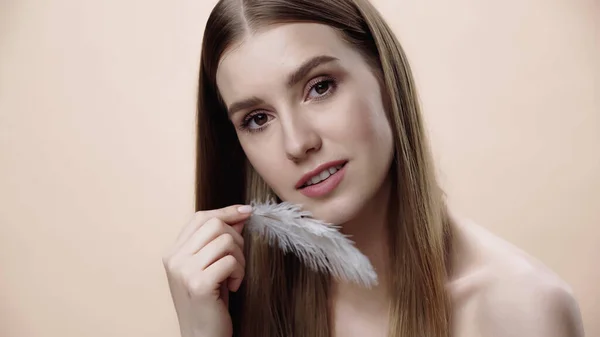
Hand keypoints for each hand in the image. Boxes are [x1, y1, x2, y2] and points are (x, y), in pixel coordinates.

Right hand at [163, 205, 252, 336]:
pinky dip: (239, 272)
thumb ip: (220, 240)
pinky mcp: (199, 284)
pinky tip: (234, 286)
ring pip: (225, 241)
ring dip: (240, 258)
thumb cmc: (210, 301)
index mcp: (173, 252)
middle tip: (238, 260)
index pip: (200, 217)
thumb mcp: (211, 265)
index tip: (246, 212)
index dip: (226, 212)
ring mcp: (184, 271)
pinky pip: (230, 261)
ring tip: (235, 276)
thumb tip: (240, 214)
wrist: (201, 336)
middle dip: (236, 238)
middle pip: (214, 224)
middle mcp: (174, 259)